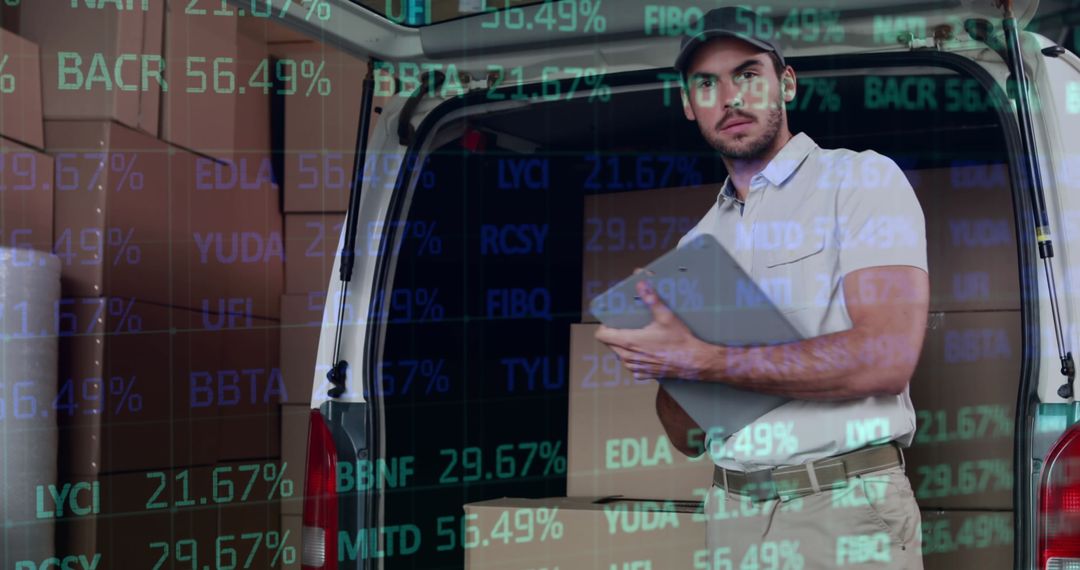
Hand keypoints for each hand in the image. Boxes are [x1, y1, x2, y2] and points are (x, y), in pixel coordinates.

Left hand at [594, 278, 712, 380]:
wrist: (693, 361)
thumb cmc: (680, 341)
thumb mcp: (665, 316)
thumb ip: (651, 299)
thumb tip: (642, 285)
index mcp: (630, 342)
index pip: (602, 336)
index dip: (604, 327)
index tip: (611, 322)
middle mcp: (629, 357)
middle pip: (609, 344)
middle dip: (615, 335)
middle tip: (628, 327)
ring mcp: (634, 367)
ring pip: (619, 355)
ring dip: (624, 347)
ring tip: (639, 338)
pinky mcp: (642, 374)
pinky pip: (630, 364)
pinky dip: (634, 358)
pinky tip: (646, 351)